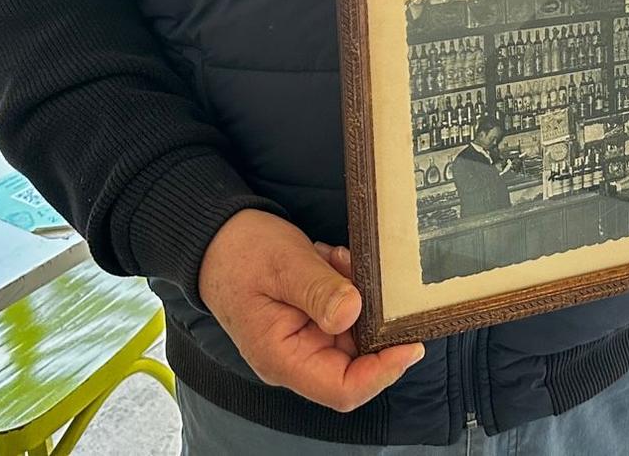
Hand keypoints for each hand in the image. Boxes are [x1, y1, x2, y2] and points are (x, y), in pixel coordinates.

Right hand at [197, 209, 424, 412]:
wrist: (217, 239)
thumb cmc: (241, 254)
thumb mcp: (285, 266)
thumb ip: (319, 291)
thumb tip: (353, 313)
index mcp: (283, 358)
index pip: (342, 389)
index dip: (382, 372)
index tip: (410, 342)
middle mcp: (296, 358)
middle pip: (357, 361)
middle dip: (371, 318)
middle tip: (361, 272)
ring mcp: (305, 340)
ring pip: (355, 331)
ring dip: (358, 295)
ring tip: (334, 260)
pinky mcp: (312, 321)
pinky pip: (346, 312)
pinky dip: (348, 285)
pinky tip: (331, 261)